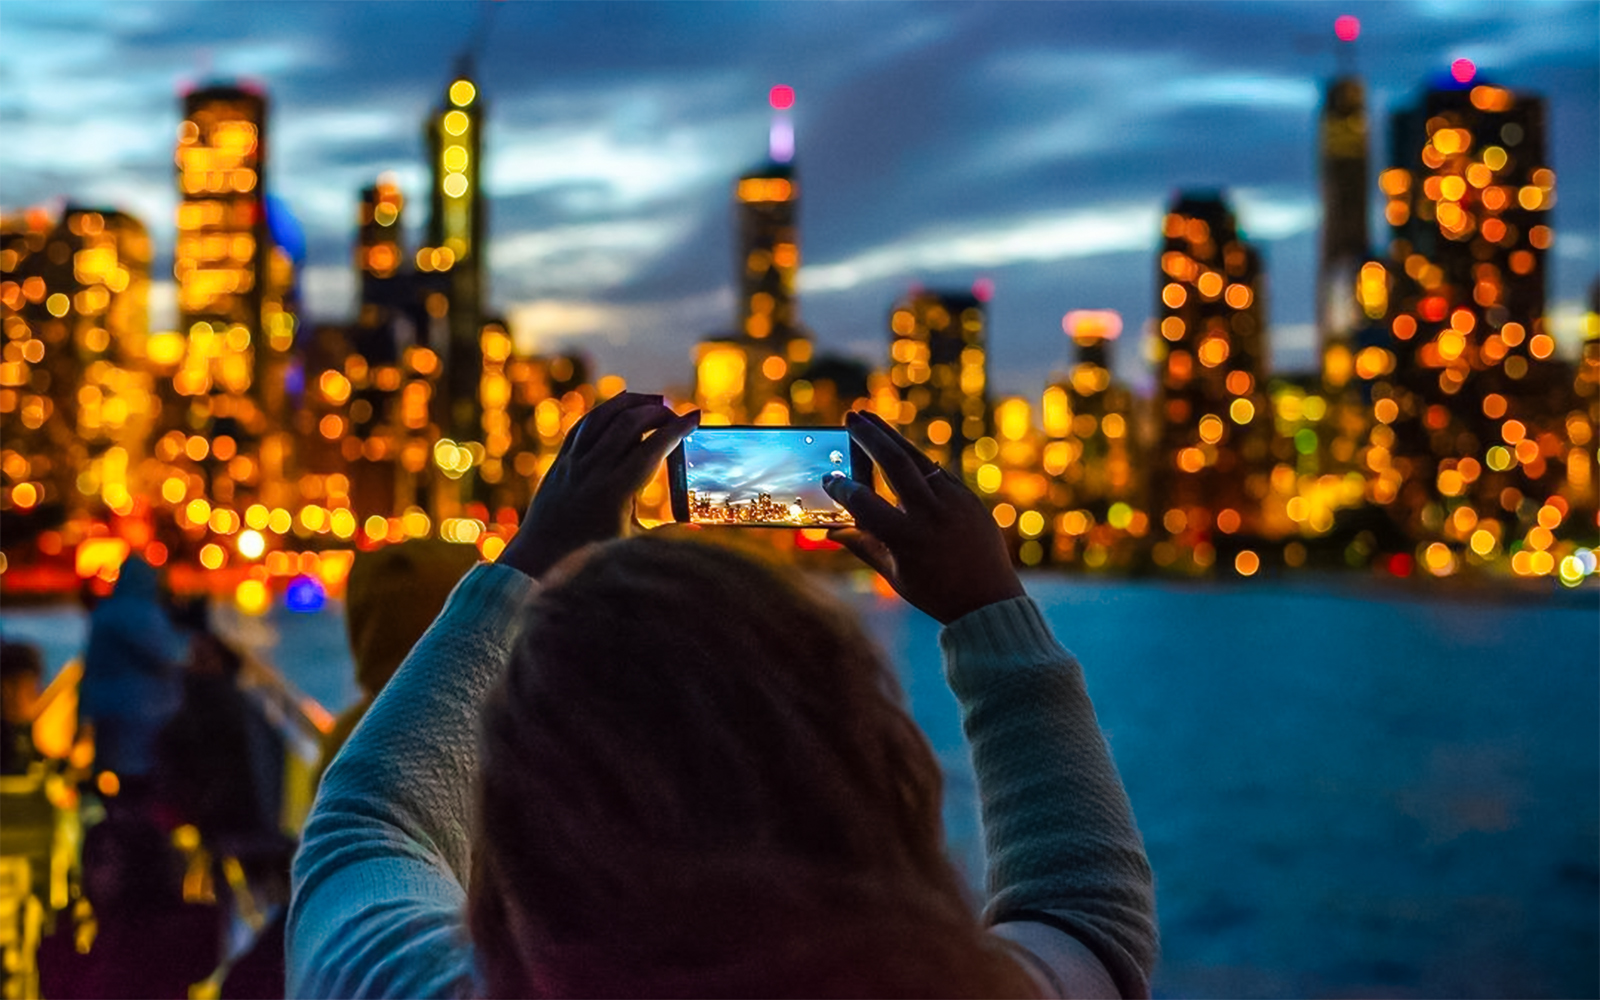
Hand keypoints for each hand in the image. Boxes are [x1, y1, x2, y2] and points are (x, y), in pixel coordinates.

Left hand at [499, 392, 697, 579]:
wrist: (541, 555)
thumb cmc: (591, 554)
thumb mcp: (632, 544)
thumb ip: (666, 532)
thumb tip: (698, 529)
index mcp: (615, 492)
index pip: (653, 448)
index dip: (678, 429)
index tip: (696, 417)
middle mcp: (593, 470)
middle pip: (629, 424)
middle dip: (658, 412)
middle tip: (677, 415)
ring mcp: (574, 462)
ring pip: (604, 416)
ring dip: (632, 403)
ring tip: (656, 401)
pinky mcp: (562, 459)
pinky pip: (585, 424)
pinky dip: (606, 410)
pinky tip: (622, 406)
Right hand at [824, 411, 1023, 623]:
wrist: (989, 601)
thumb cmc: (936, 593)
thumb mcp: (894, 574)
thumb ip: (862, 546)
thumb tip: (830, 530)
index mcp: (907, 539)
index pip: (864, 503)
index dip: (842, 489)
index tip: (829, 479)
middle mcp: (932, 514)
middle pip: (895, 463)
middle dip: (870, 437)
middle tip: (851, 417)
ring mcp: (955, 502)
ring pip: (919, 459)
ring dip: (892, 437)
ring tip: (869, 418)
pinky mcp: (969, 498)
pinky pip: (937, 471)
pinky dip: (914, 459)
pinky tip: (897, 448)